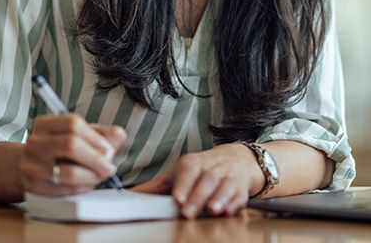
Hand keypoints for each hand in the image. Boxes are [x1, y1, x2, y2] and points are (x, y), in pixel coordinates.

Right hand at [19, 114, 126, 195]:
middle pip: (70, 145)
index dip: (95, 137)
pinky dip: (82, 187)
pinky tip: (87, 183)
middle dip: (96, 158)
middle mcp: (35, 143)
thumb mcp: (78, 136)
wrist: (26, 169)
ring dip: (92, 176)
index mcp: (45, 124)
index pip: (72, 123)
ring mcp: (32, 166)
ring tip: (100, 176)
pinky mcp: (36, 187)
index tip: (108, 148)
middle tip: (109, 167)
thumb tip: (119, 135)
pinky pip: (66, 189)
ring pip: (69, 172)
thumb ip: (101, 133)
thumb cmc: (58, 151)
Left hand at [131, 143, 263, 217]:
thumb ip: (156, 187)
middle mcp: (212, 167)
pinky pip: (240, 194)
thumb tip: (129, 196)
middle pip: (206, 179)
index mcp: (193, 163)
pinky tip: (229, 211)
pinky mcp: (241, 187)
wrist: (237, 159)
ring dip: (219, 198)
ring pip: (225, 185)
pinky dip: (235, 203)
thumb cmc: (201, 169)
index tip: (177, 198)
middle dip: (198, 196)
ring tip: (212, 210)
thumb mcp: (178, 173)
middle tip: (188, 212)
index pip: (188, 170)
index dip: (183, 183)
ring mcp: (228, 176)